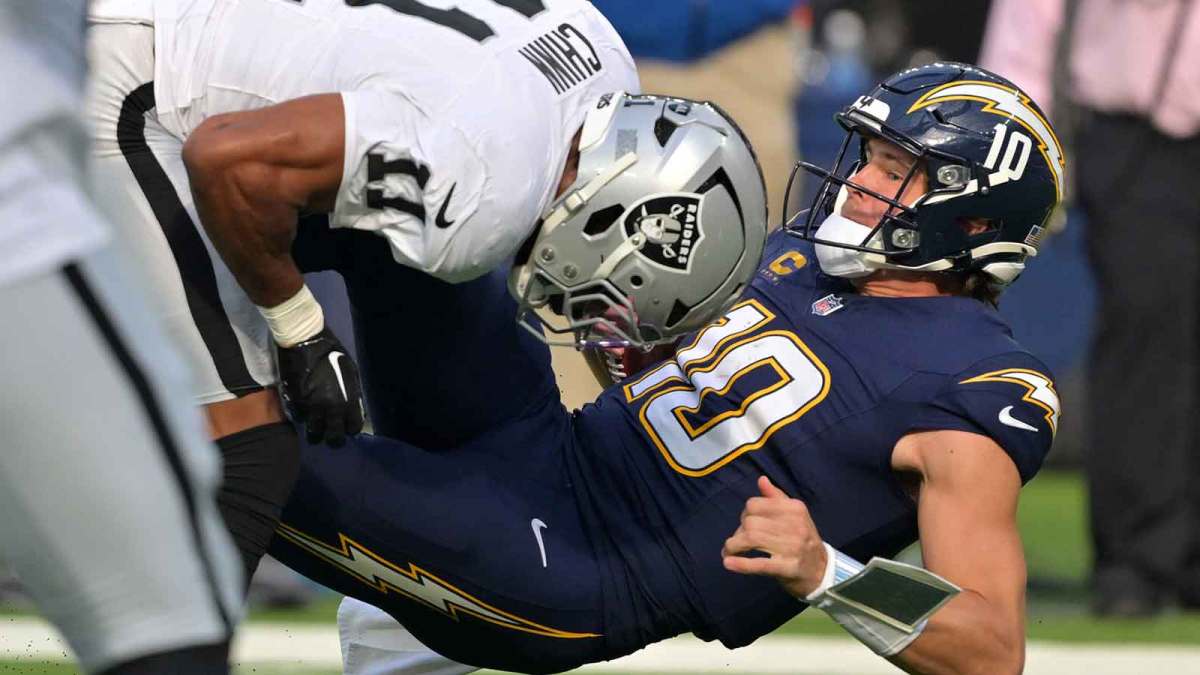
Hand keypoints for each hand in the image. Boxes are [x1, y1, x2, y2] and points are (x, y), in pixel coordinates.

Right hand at [276, 326, 363, 445]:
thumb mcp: (351, 372)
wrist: (304, 340)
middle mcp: (330, 409)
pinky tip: (305, 410)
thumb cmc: (331, 352)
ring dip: (316, 432)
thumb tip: (353, 409)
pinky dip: (302, 417)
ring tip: (316, 426)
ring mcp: (310, 408)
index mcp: (347, 400)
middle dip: (334, 439)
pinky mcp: (294, 403)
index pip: (353, 428)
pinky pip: (299, 420)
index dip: (350, 428)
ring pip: (314, 435)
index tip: (346, 425)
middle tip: (331, 433)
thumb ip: (353, 393)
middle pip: (333, 439)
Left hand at [722, 476, 828, 597]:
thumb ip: (776, 497)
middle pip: (749, 522)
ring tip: (728, 553)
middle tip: (737, 543)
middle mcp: (795, 525)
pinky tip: (729, 563)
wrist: (822, 570)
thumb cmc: (803, 540)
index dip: (744, 515)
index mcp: (794, 508)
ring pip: (751, 539)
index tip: (745, 526)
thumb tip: (761, 479)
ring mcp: (792, 547)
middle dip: (738, 533)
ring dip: (733, 547)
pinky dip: (742, 564)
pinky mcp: (788, 568)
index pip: (754, 505)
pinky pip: (760, 563)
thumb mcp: (795, 515)